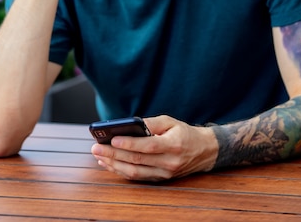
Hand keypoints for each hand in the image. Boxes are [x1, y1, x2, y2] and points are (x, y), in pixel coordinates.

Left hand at [91, 115, 218, 181]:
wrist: (203, 151)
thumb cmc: (184, 133)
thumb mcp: (171, 121)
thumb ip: (151, 123)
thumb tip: (131, 124)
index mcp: (173, 145)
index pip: (147, 146)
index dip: (129, 144)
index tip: (112, 140)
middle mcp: (168, 162)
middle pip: (137, 161)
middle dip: (114, 155)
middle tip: (97, 148)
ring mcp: (164, 173)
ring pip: (135, 172)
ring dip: (114, 165)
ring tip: (99, 156)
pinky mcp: (160, 179)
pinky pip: (138, 177)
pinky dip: (121, 171)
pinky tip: (110, 164)